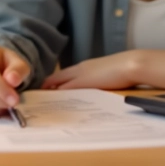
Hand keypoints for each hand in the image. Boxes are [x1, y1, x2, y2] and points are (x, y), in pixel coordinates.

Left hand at [42, 50, 164, 90]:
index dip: (52, 81)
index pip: (62, 74)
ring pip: (58, 82)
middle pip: (56, 77)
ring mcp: (80, 74)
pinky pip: (65, 88)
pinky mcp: (83, 81)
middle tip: (34, 95)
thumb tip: (94, 86)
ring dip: (49, 90)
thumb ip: (96, 78)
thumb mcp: (105, 73)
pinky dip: (57, 94)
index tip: (43, 89)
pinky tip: (51, 101)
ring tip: (37, 99)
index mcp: (84, 67)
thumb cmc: (123, 69)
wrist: (130, 64)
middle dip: (45, 86)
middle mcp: (79, 69)